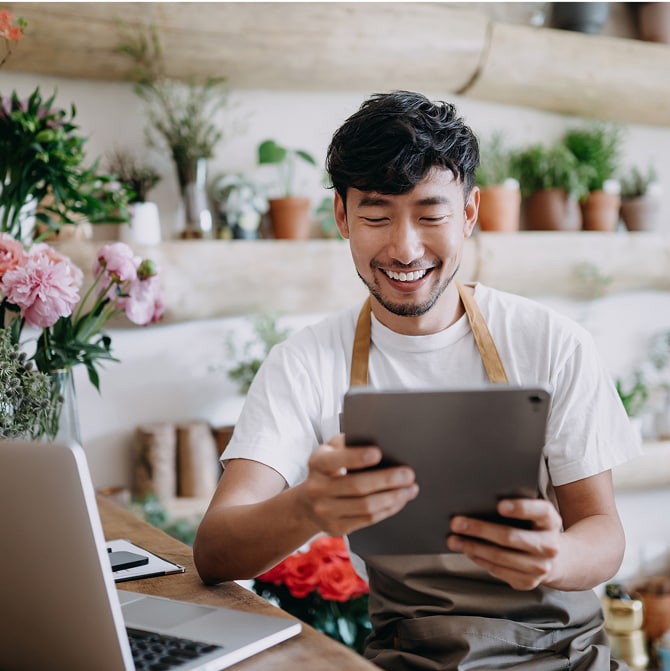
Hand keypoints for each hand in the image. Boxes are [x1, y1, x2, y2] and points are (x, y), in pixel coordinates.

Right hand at [298, 433, 418, 536]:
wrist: (307, 503)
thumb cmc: (327, 470)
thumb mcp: (330, 451)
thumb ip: (348, 443)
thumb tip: (378, 437)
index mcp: (317, 463)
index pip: (337, 460)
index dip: (357, 457)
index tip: (378, 453)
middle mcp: (318, 488)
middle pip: (357, 486)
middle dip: (387, 480)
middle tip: (408, 474)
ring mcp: (326, 511)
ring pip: (366, 506)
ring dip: (393, 497)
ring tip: (410, 488)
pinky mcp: (337, 527)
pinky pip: (368, 519)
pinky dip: (388, 509)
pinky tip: (400, 500)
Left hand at [446, 498, 562, 589]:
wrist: (556, 558)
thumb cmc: (533, 527)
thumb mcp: (533, 513)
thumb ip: (514, 506)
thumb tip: (477, 502)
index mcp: (550, 520)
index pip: (539, 511)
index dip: (520, 508)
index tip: (499, 505)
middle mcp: (549, 545)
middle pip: (510, 537)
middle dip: (479, 529)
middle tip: (455, 522)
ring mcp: (540, 567)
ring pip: (500, 557)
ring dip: (472, 547)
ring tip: (453, 540)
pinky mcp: (528, 582)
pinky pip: (498, 570)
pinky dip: (479, 559)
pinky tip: (467, 551)